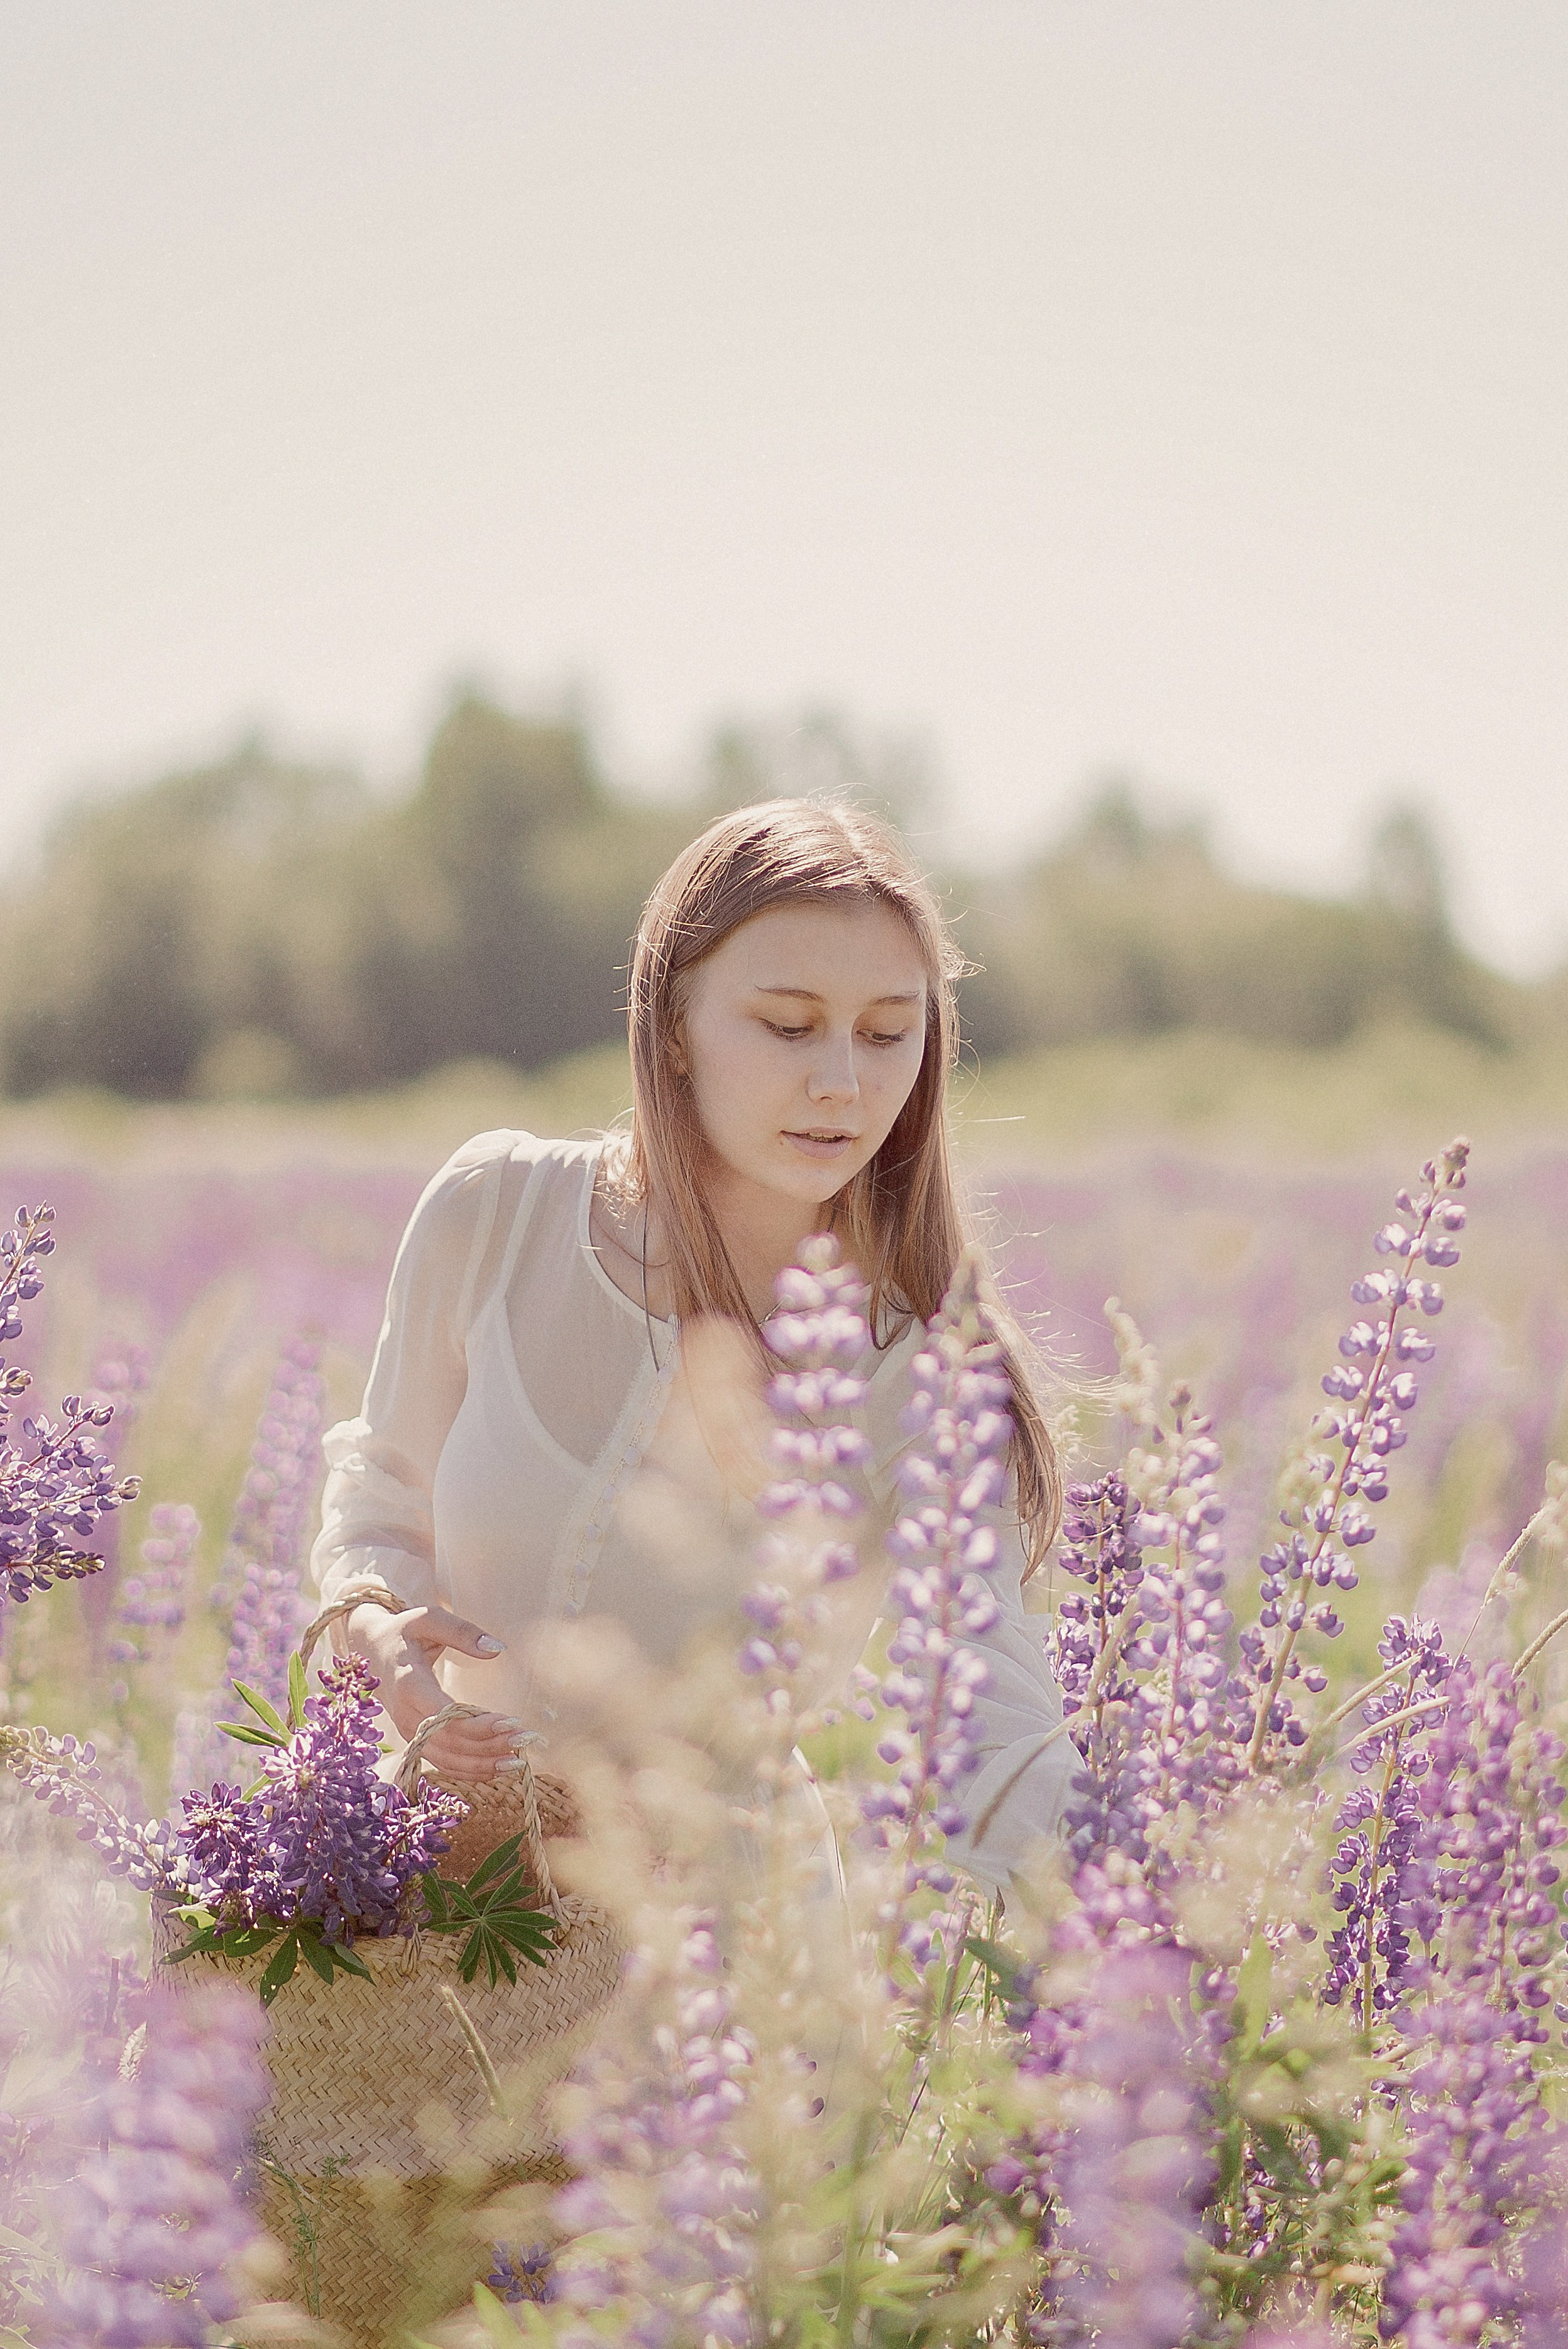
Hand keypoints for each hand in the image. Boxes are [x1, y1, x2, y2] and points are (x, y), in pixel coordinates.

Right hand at [343, 1600, 524, 1781]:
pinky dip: (469, 1770)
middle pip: (448, 1742)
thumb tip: (497, 1649)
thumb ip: (462, 1632)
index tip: (511, 1722)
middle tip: (525, 1741)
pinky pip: (441, 1762)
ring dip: (482, 1764)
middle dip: (488, 1746)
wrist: (370, 1649)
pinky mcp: (414, 1739)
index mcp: (408, 1683)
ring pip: (445, 1759)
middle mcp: (405, 1714)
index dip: (477, 1725)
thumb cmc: (403, 1631)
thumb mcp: (429, 1619)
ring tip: (517, 1760)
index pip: (443, 1715)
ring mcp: (407, 1731)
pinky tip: (496, 1768)